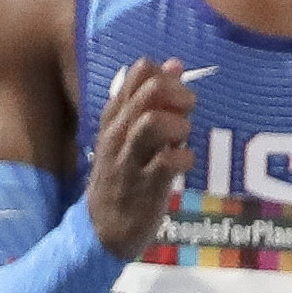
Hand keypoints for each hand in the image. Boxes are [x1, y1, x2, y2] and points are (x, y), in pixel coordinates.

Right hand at [86, 57, 194, 258]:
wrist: (102, 229)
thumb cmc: (124, 176)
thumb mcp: (130, 133)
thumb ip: (152, 101)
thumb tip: (174, 63)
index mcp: (115, 117)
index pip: (138, 75)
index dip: (166, 75)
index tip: (178, 90)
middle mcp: (118, 134)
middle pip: (148, 93)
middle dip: (178, 94)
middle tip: (188, 110)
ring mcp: (129, 160)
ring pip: (153, 122)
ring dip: (178, 125)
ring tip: (182, 138)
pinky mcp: (145, 187)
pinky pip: (168, 161)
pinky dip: (184, 157)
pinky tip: (184, 161)